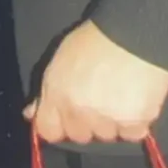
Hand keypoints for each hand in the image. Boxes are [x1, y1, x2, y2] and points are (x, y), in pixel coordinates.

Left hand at [26, 20, 167, 145]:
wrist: (134, 31)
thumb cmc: (95, 39)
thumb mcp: (61, 60)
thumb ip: (47, 91)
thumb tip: (31, 114)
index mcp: (57, 95)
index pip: (48, 131)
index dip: (58, 125)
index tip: (68, 117)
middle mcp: (79, 112)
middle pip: (79, 136)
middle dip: (88, 122)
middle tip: (100, 98)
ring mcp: (107, 120)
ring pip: (107, 136)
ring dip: (112, 123)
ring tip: (121, 94)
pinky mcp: (135, 122)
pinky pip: (133, 134)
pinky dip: (136, 122)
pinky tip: (137, 99)